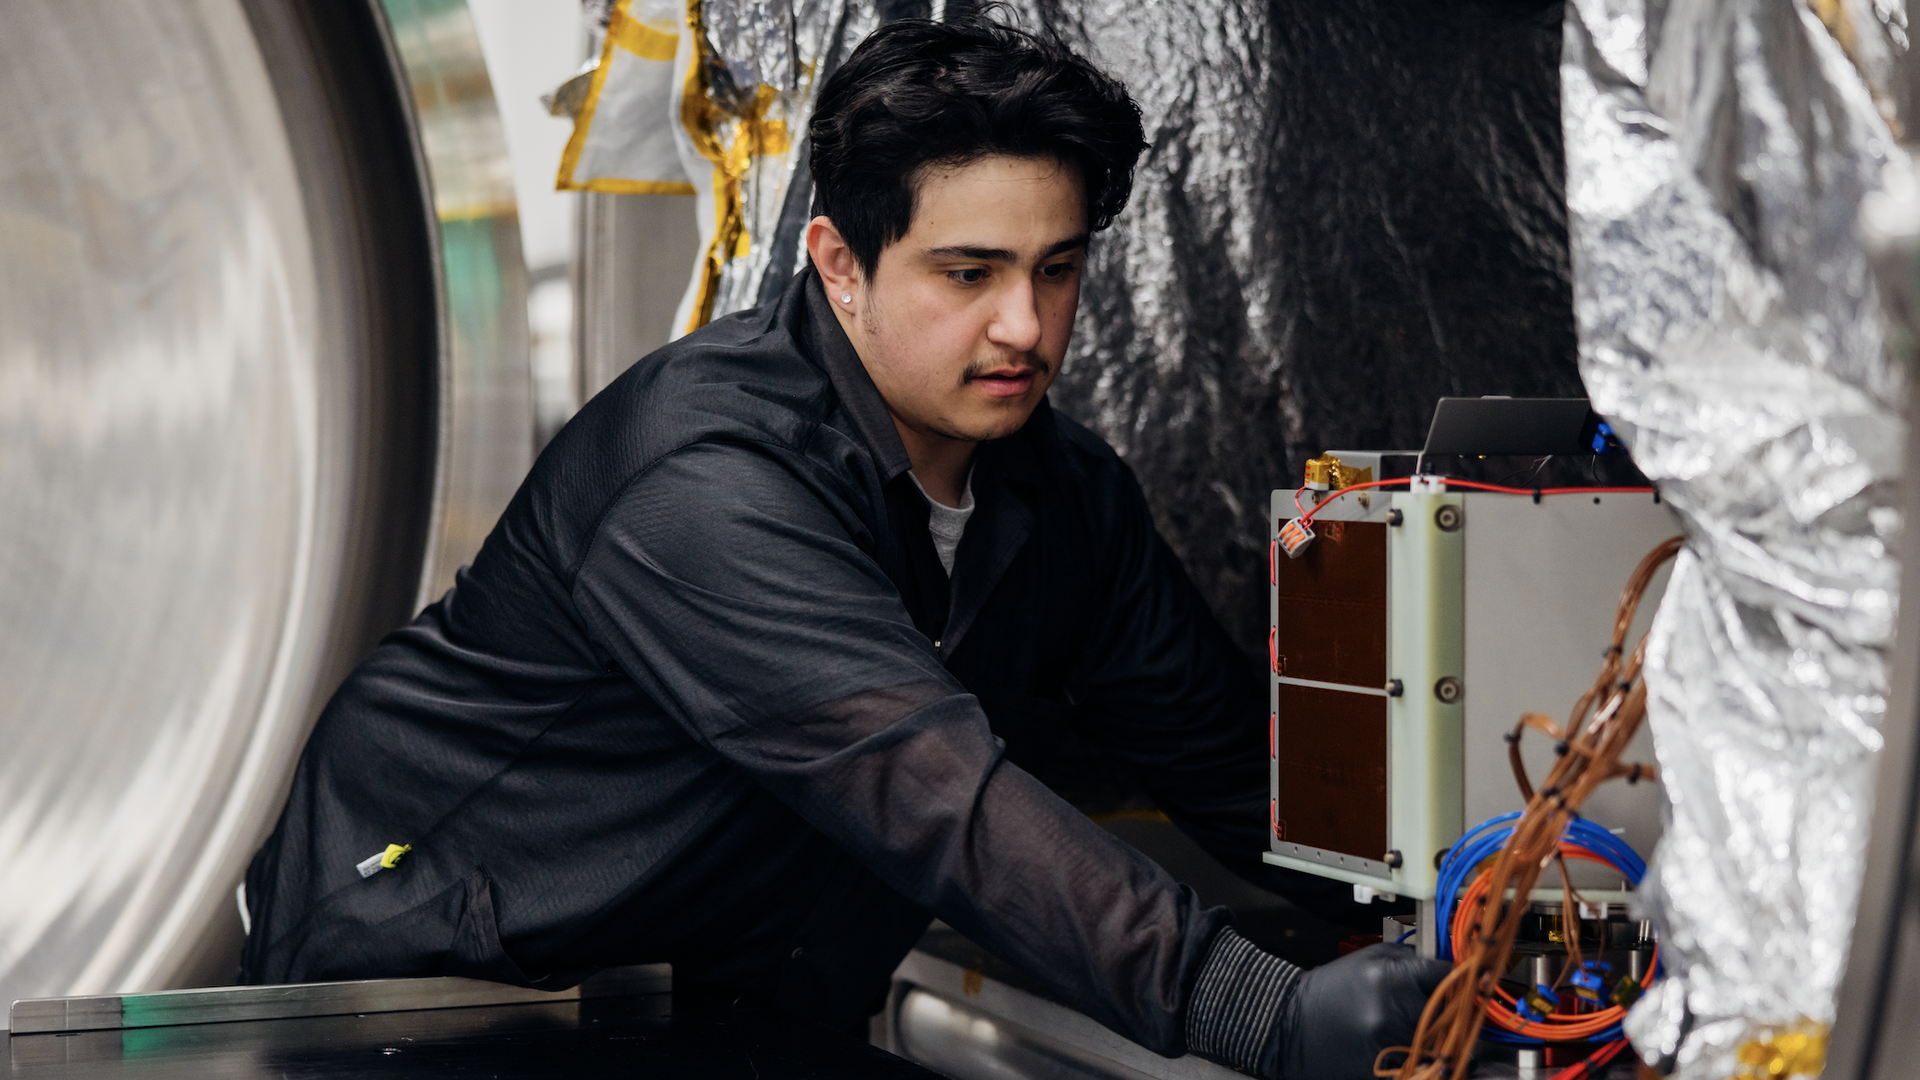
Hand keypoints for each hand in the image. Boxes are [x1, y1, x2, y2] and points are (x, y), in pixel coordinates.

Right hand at [1274, 943, 1449, 1079]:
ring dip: (1445, 1039)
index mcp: (1391, 977)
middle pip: (1452, 1013)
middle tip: (1458, 1010)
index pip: (1446, 975)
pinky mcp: (1387, 1068)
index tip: (1471, 982)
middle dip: (1457, 1011)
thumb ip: (1411, 959)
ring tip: (1437, 1031)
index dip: (1462, 978)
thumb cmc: (1334, 987)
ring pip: (1443, 1044)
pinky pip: (1424, 1065)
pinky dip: (1427, 1059)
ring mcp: (1391, 1044)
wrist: (1293, 1024)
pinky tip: (1419, 1049)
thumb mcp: (1370, 959)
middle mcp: (1394, 1011)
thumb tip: (1449, 965)